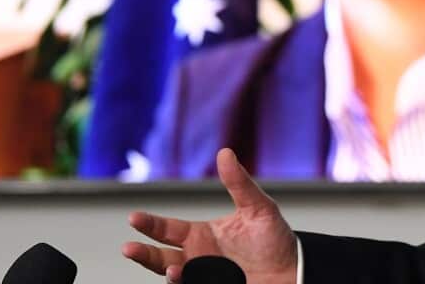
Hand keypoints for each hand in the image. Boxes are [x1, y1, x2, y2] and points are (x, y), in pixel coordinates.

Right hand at [122, 148, 297, 283]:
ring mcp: (205, 276)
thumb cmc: (275, 239)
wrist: (294, 271)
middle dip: (144, 253)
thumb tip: (225, 153)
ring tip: (172, 270)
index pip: (168, 229)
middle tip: (130, 247)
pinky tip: (184, 277)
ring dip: (167, 274)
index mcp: (202, 235)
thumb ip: (239, 184)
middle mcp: (198, 257)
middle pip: (160, 257)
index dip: (150, 224)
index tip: (134, 217)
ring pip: (173, 277)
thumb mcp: (258, 207)